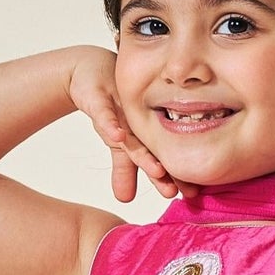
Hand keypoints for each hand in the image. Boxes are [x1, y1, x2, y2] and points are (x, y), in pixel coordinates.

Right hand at [67, 47, 191, 204]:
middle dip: (164, 171)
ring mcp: (121, 113)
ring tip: (157, 169)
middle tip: (176, 191)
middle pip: (151, 151)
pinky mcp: (100, 101)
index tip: (183, 195)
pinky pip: (105, 114)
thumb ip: (123, 170)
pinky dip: (110, 124)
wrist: (92, 73)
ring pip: (133, 136)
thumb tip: (124, 201)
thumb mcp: (116, 143)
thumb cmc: (113, 107)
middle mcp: (139, 126)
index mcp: (145, 137)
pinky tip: (117, 135)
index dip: (169, 178)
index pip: (158, 161)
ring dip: (144, 154)